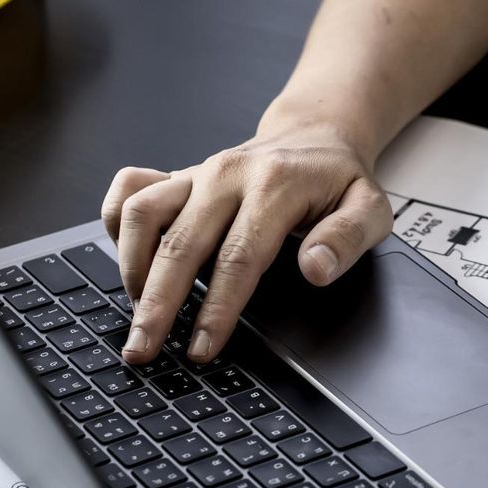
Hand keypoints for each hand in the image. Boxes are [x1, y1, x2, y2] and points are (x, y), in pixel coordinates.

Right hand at [101, 121, 392, 364]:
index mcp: (275, 186)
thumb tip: (315, 269)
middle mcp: (226, 175)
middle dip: (157, 305)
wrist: (314, 137)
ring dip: (132, 268)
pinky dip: (116, 224)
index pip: (238, 258)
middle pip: (180, 245)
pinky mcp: (176, 175)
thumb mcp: (370, 209)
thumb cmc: (339, 182)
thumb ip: (347, 240)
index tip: (201, 347)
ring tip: (139, 313)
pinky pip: (129, 190)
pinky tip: (128, 262)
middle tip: (143, 350)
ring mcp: (196, 173)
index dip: (217, 309)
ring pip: (141, 214)